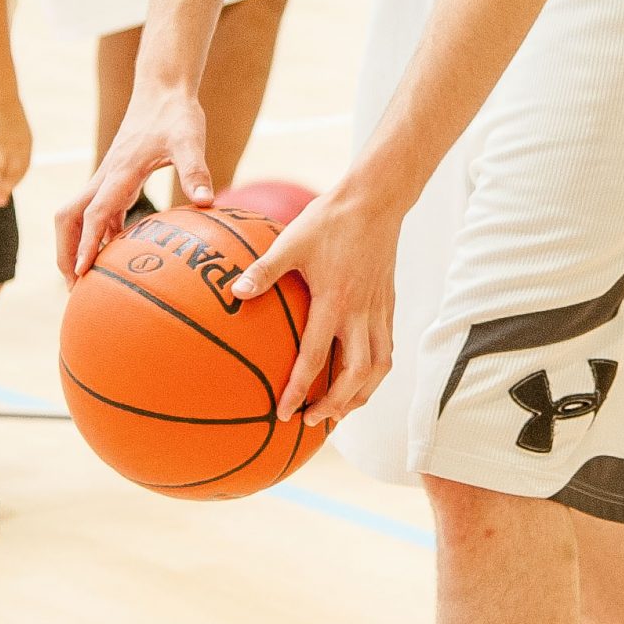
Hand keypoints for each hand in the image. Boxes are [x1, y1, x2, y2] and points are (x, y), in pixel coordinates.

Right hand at [0, 103, 31, 207]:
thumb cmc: (8, 116)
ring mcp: (3, 145)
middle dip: (4, 190)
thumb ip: (16, 148)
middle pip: (11, 173)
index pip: (21, 170)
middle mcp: (17, 149)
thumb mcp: (18, 132)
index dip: (13, 183)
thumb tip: (11, 159)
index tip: (6, 194)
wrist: (1, 98)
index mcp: (25, 147)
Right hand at [58, 84, 210, 275]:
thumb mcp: (190, 140)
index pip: (92, 214)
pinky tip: (113, 255)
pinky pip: (99, 213)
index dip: (86, 244)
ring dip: (76, 246)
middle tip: (75, 286)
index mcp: (119, 173)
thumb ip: (195, 170)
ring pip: (77, 216)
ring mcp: (108, 179)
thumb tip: (206, 200)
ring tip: (88, 281)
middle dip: (64, 251)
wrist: (164, 90)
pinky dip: (98, 235)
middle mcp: (105, 178)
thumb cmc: (176, 114)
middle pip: (67, 218)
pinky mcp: (117, 179)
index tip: (82, 272)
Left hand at [228, 178, 399, 422]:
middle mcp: (361, 313)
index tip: (285, 413)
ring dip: (361, 394)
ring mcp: (378, 311)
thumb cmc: (329, 220)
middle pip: (356, 375)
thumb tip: (235, 292)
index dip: (300, 390)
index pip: (316, 358)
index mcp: (335, 302)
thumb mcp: (291, 242)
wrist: (376, 201)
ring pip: (379, 367)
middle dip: (336, 404)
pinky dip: (374, 371)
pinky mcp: (388, 304)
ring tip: (342, 410)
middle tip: (313, 422)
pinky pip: (386, 349)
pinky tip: (359, 376)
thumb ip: (264, 270)